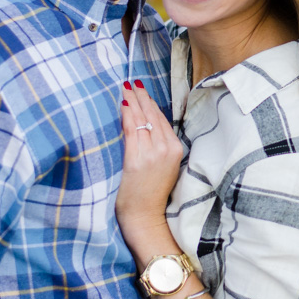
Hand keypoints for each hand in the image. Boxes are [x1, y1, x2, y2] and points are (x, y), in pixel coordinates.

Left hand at [115, 80, 183, 236]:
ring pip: (143, 120)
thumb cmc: (152, 193)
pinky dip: (127, 114)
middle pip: (153, 116)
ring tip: (126, 87)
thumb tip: (147, 126)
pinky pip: (132, 130)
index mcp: (175, 149)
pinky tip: (124, 103)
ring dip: (133, 100)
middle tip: (133, 82)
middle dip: (142, 96)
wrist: (145, 216)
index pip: (162, 119)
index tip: (143, 90)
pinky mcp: (137, 159)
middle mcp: (166, 148)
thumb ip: (160, 146)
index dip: (151, 103)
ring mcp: (152, 153)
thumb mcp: (165, 166)